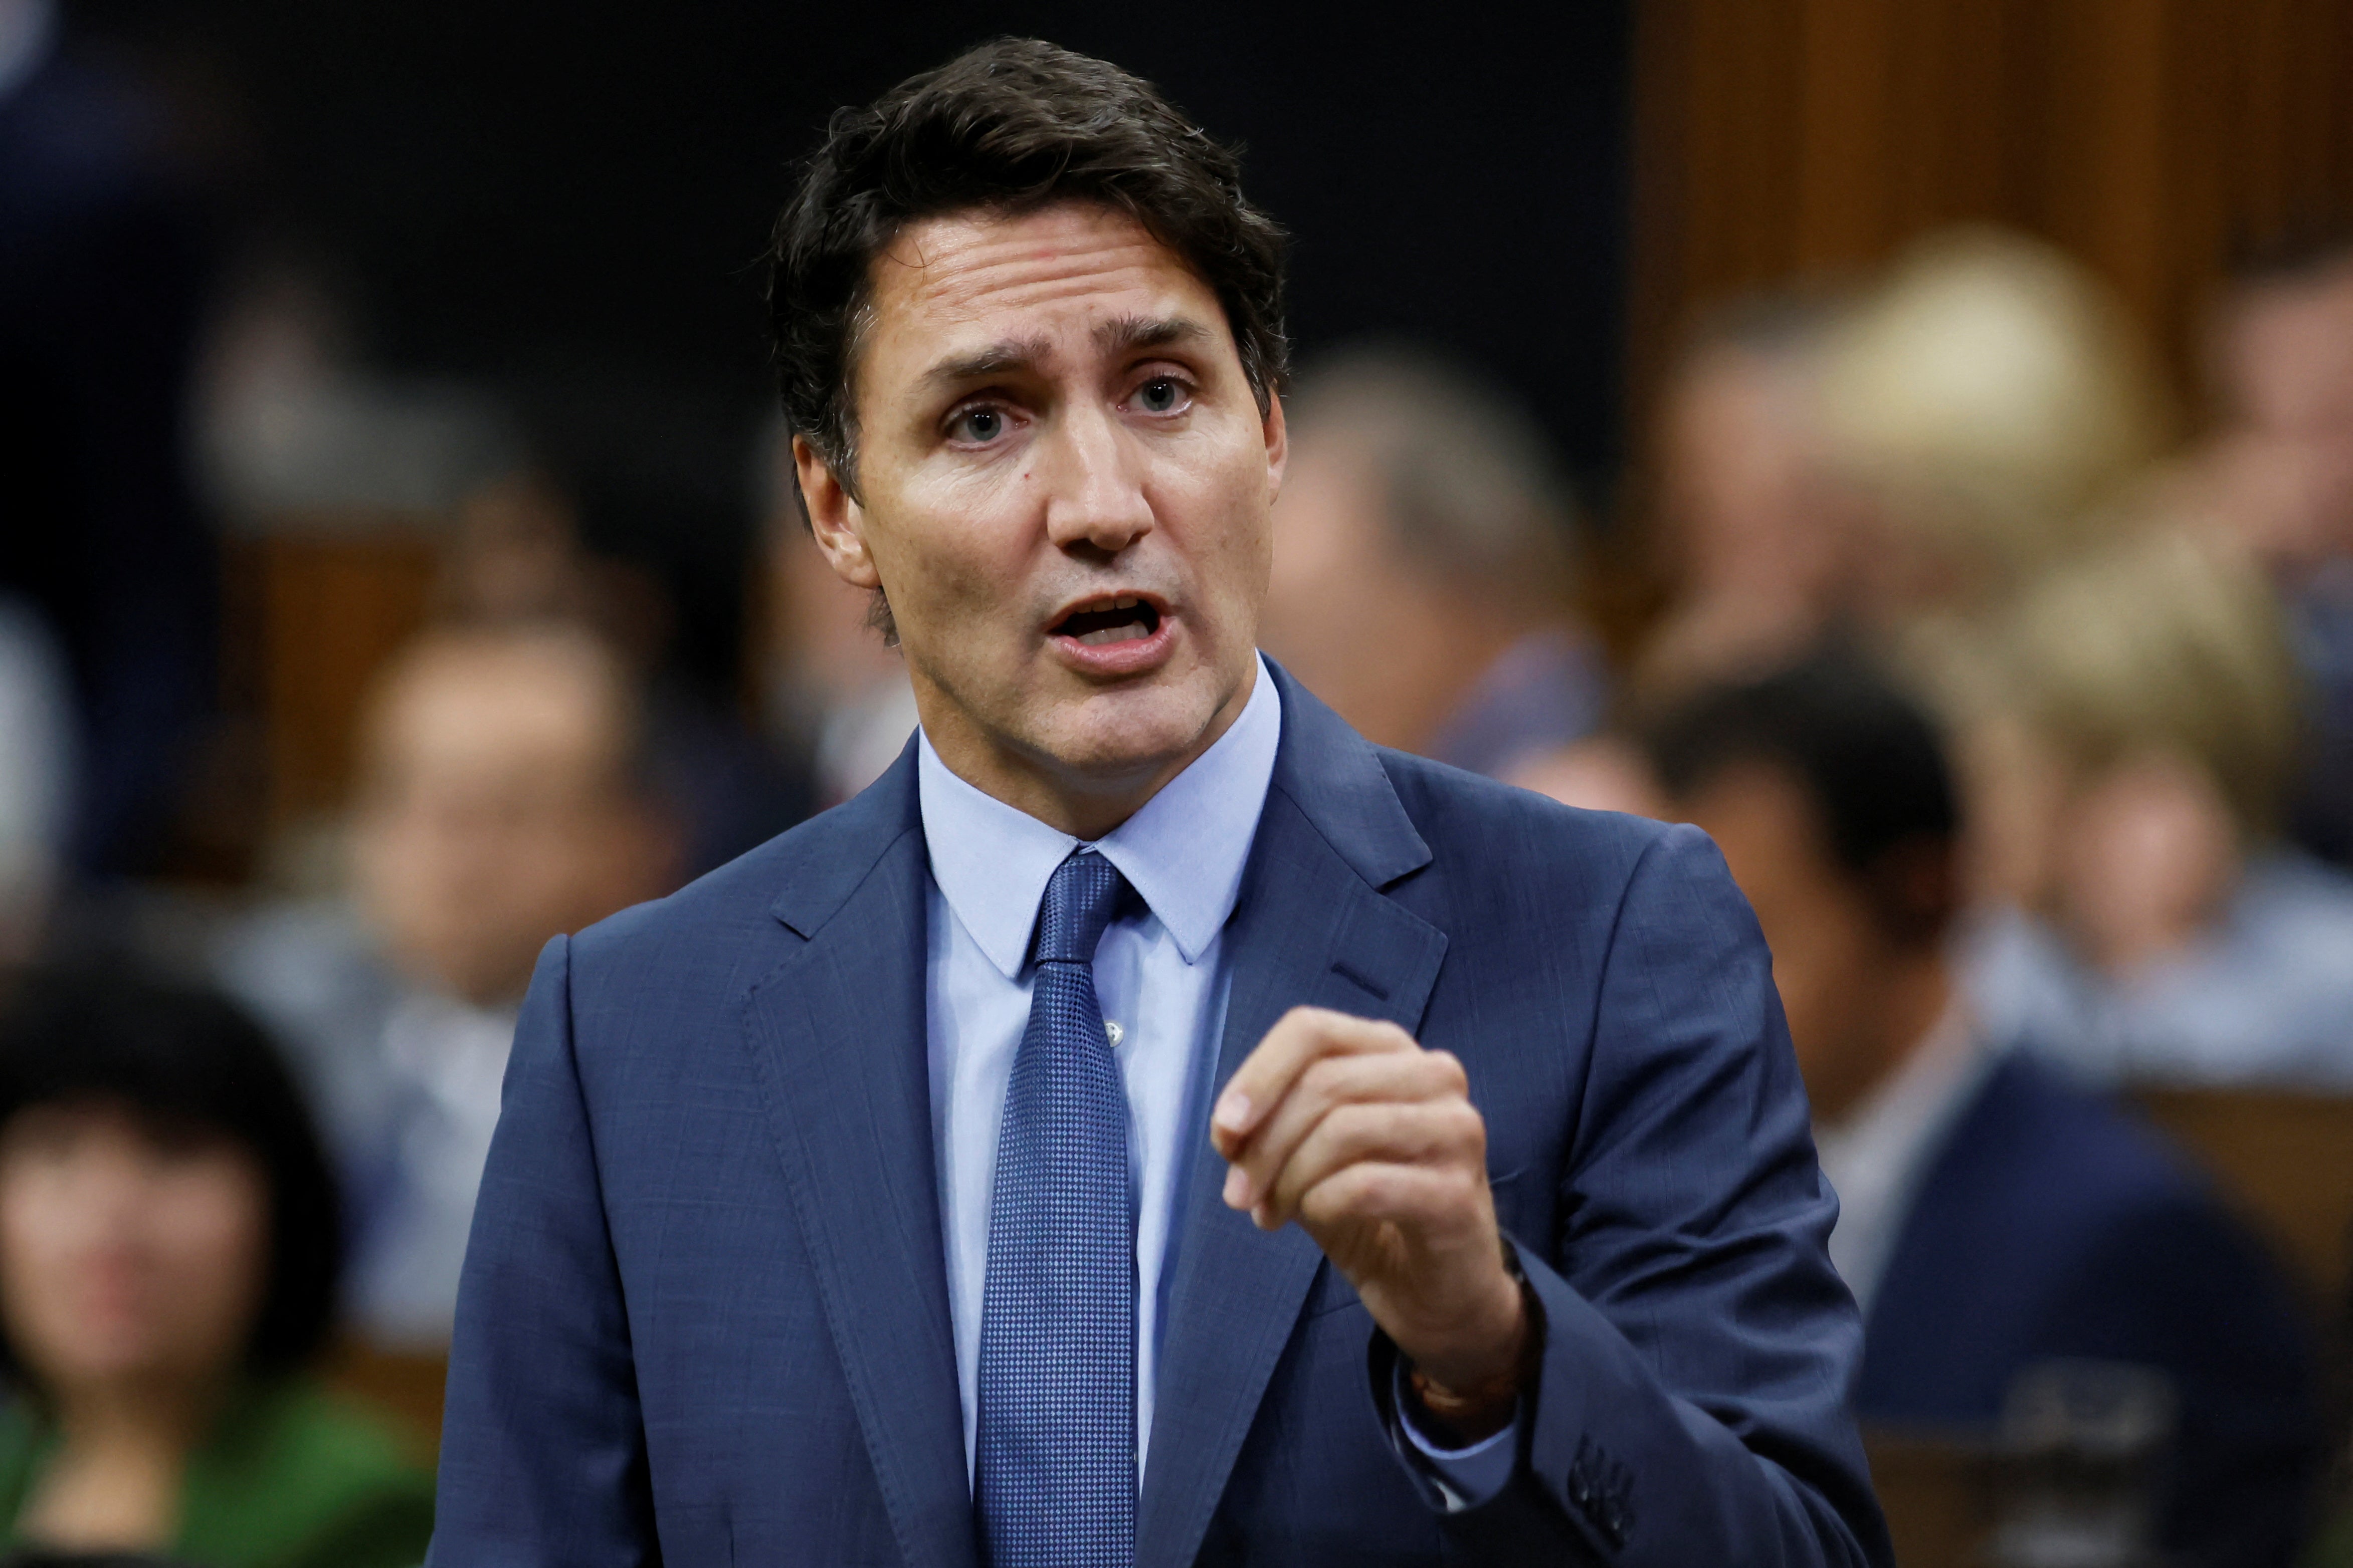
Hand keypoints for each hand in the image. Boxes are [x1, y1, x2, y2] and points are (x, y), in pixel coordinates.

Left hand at [1210, 1007, 1528, 1418]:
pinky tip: (1318, 1219)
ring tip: (1273, 1213)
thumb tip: (1229, 1130)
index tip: (1224, 1131)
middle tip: (1239, 1194)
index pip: (1312, 1030)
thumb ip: (1270, 1130)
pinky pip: (1365, 1183)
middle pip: (1322, 1081)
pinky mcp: (1457, 1191)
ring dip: (1288, 1177)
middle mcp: (1433, 1076)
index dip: (1257, 1077)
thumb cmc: (1371, 1213)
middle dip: (1264, 1143)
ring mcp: (1455, 1130)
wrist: (1437, 1291)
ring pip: (1342, 1129)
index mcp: (1391, 1051)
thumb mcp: (1307, 1158)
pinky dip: (1322, 1203)